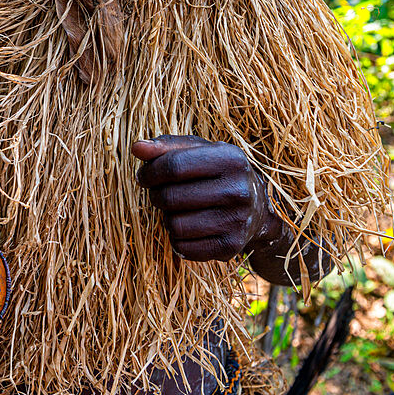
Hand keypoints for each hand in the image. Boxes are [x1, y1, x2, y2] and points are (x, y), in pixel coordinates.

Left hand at [132, 135, 267, 262]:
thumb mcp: (199, 151)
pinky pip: (183, 248)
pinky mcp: (230, 247)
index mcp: (230, 159)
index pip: (174, 166)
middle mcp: (238, 190)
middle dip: (156, 195)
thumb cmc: (217, 172)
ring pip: (174, 225)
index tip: (143, 176)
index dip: (150, 172)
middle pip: (171, 197)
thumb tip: (137, 148)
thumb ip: (167, 147)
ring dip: (167, 218)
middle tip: (160, 193)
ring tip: (177, 209)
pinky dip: (177, 238)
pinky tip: (188, 227)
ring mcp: (237, 221)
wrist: (256, 207)